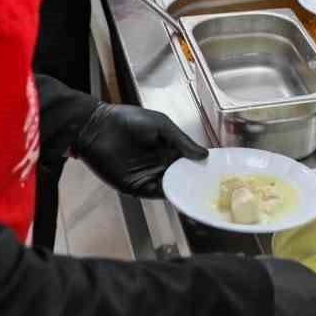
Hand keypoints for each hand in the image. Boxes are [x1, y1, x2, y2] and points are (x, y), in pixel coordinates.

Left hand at [71, 103, 207, 197]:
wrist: (97, 128)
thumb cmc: (129, 120)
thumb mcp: (161, 125)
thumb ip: (181, 141)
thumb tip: (204, 155)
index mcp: (167, 148)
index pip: (188, 161)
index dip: (200, 166)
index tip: (217, 172)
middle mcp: (160, 164)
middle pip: (182, 177)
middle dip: (195, 182)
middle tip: (213, 188)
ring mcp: (148, 176)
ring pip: (170, 187)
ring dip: (183, 191)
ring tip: (200, 194)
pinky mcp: (135, 186)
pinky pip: (154, 193)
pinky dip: (167, 195)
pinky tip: (180, 195)